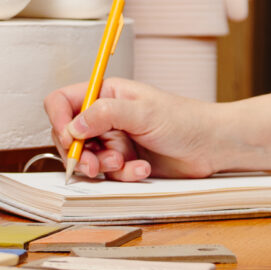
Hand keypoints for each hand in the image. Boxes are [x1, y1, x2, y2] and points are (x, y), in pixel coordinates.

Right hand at [44, 76, 231, 180]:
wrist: (211, 145)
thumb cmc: (185, 120)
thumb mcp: (144, 112)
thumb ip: (105, 115)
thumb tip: (74, 125)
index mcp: (106, 94)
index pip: (63, 102)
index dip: (58, 120)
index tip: (69, 139)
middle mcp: (105, 116)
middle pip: (68, 136)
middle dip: (79, 153)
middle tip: (94, 165)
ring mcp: (113, 140)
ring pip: (86, 159)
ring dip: (103, 166)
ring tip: (125, 164)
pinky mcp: (124, 162)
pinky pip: (108, 174)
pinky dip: (123, 175)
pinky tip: (142, 170)